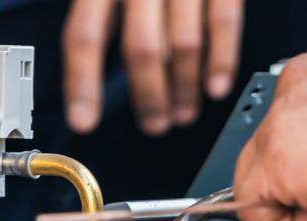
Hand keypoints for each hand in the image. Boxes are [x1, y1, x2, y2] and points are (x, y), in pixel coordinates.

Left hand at [63, 0, 241, 134]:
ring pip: (183, 45)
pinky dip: (221, 61)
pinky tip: (215, 86)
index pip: (84, 34)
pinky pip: (223, 23)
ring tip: (183, 111)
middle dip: (148, 97)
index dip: (83, 82)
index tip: (84, 120)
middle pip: (140, 50)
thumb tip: (85, 51)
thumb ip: (96, 4)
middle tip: (153, 124)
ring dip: (184, 88)